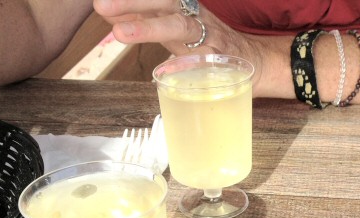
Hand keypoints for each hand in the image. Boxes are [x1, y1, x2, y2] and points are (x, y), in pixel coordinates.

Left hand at [92, 0, 266, 90]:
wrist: (257, 62)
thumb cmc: (209, 45)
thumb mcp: (177, 26)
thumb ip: (148, 20)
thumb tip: (110, 15)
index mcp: (183, 7)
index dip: (130, 0)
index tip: (101, 3)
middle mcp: (196, 16)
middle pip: (164, 2)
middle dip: (132, 2)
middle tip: (101, 6)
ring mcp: (208, 37)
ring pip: (178, 26)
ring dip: (149, 27)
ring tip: (119, 33)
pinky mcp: (220, 60)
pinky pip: (200, 61)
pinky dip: (182, 64)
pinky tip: (163, 69)